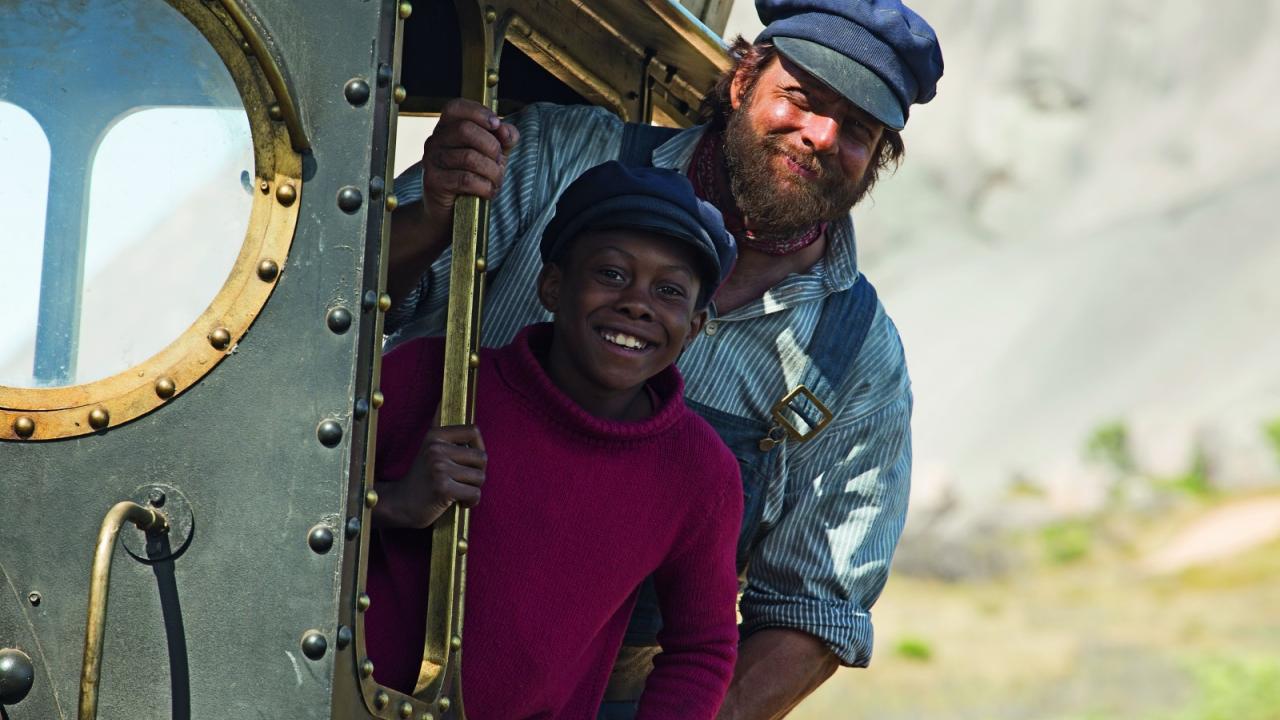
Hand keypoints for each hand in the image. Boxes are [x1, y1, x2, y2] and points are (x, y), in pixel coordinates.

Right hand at [376, 424, 486, 528]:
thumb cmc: (423, 479)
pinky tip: (460, 502)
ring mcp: (439, 468)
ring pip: (480, 477)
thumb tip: (476, 433)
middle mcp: (436, 449)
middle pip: (481, 457)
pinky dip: (471, 501)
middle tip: (465, 481)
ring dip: (474, 488)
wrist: (400, 503)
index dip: (480, 446)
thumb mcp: (432, 452)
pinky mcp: (443, 488)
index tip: (472, 460)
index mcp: (435, 436)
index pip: (472, 431)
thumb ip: (452, 442)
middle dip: (478, 472)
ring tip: (459, 491)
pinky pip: (475, 493)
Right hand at [419, 98, 519, 220]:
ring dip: (492, 171)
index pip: (456, 107)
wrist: (447, 214)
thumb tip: (506, 130)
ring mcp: (431, 160)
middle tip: (499, 162)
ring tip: (496, 181)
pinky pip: (465, 179)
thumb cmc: (471, 180)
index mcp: (446, 128)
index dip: (479, 112)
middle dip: (492, 147)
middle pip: (466, 130)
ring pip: (469, 157)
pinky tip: (488, 192)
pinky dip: (484, 186)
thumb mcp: (491, 155)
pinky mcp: (433, 181)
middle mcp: (434, 140)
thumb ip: (502, 138)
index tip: (497, 126)